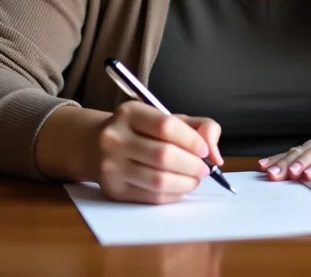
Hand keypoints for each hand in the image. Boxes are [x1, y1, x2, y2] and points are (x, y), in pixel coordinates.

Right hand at [95, 100, 222, 203]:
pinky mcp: (113, 190)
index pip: (166, 126)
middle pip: (164, 155)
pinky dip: (173, 194)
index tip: (205, 150)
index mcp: (130, 113)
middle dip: (192, 165)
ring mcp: (111, 166)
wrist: (94, 145)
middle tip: (204, 169)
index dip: (192, 140)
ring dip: (186, 182)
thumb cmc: (140, 130)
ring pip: (158, 180)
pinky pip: (151, 197)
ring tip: (195, 179)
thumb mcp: (166, 117)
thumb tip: (216, 154)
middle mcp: (115, 138)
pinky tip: (180, 187)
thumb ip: (199, 127)